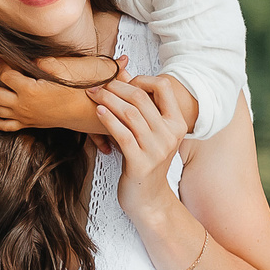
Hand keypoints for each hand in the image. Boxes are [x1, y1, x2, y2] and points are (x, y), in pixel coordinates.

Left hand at [0, 55, 112, 134]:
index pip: (5, 75)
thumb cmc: (72, 91)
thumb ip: (44, 63)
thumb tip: (29, 57)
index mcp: (30, 90)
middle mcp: (23, 106)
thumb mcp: (60, 73)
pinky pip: (3, 125)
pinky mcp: (26, 124)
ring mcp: (23, 117)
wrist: (81, 111)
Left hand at [89, 76, 186, 218]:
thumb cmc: (145, 161)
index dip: (141, 79)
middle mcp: (170, 134)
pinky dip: (108, 119)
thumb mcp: (148, 131)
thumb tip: (122, 70)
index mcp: (177, 123)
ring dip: (108, 100)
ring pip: (130, 114)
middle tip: (98, 84)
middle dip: (116, 87)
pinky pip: (123, 134)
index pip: (163, 86)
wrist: (148, 199)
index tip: (123, 83)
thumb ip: (139, 104)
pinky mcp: (141, 163)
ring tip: (93, 94)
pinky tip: (98, 111)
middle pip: (141, 97)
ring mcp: (157, 150)